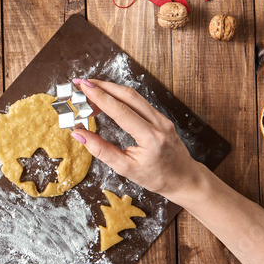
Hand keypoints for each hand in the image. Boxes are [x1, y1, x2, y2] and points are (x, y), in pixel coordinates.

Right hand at [70, 79, 205, 198]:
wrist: (184, 178)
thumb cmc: (157, 177)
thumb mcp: (125, 169)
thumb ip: (101, 150)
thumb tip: (79, 134)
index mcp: (151, 138)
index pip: (121, 110)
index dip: (100, 96)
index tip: (82, 87)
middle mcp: (158, 123)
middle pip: (127, 95)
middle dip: (102, 86)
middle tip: (81, 84)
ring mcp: (161, 118)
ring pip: (133, 95)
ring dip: (110, 89)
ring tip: (89, 92)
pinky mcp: (160, 117)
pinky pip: (138, 101)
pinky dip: (119, 97)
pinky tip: (107, 99)